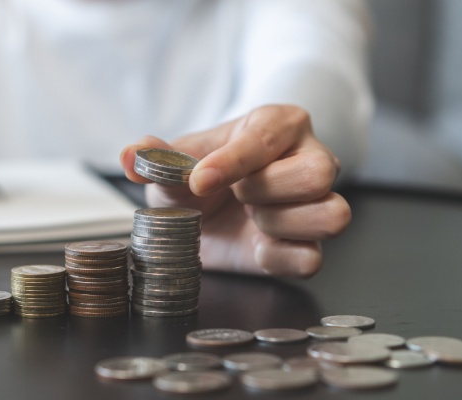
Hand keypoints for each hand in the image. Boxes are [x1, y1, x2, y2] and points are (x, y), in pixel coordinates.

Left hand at [120, 105, 350, 276]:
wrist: (205, 214)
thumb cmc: (199, 174)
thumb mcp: (176, 162)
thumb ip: (157, 157)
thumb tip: (129, 156)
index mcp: (278, 125)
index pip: (268, 138)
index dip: (232, 162)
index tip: (199, 181)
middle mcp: (310, 159)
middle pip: (318, 173)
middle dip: (266, 190)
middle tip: (236, 195)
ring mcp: (317, 204)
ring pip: (332, 216)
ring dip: (279, 224)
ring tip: (250, 219)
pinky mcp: (310, 245)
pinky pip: (312, 258)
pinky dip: (278, 258)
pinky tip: (254, 246)